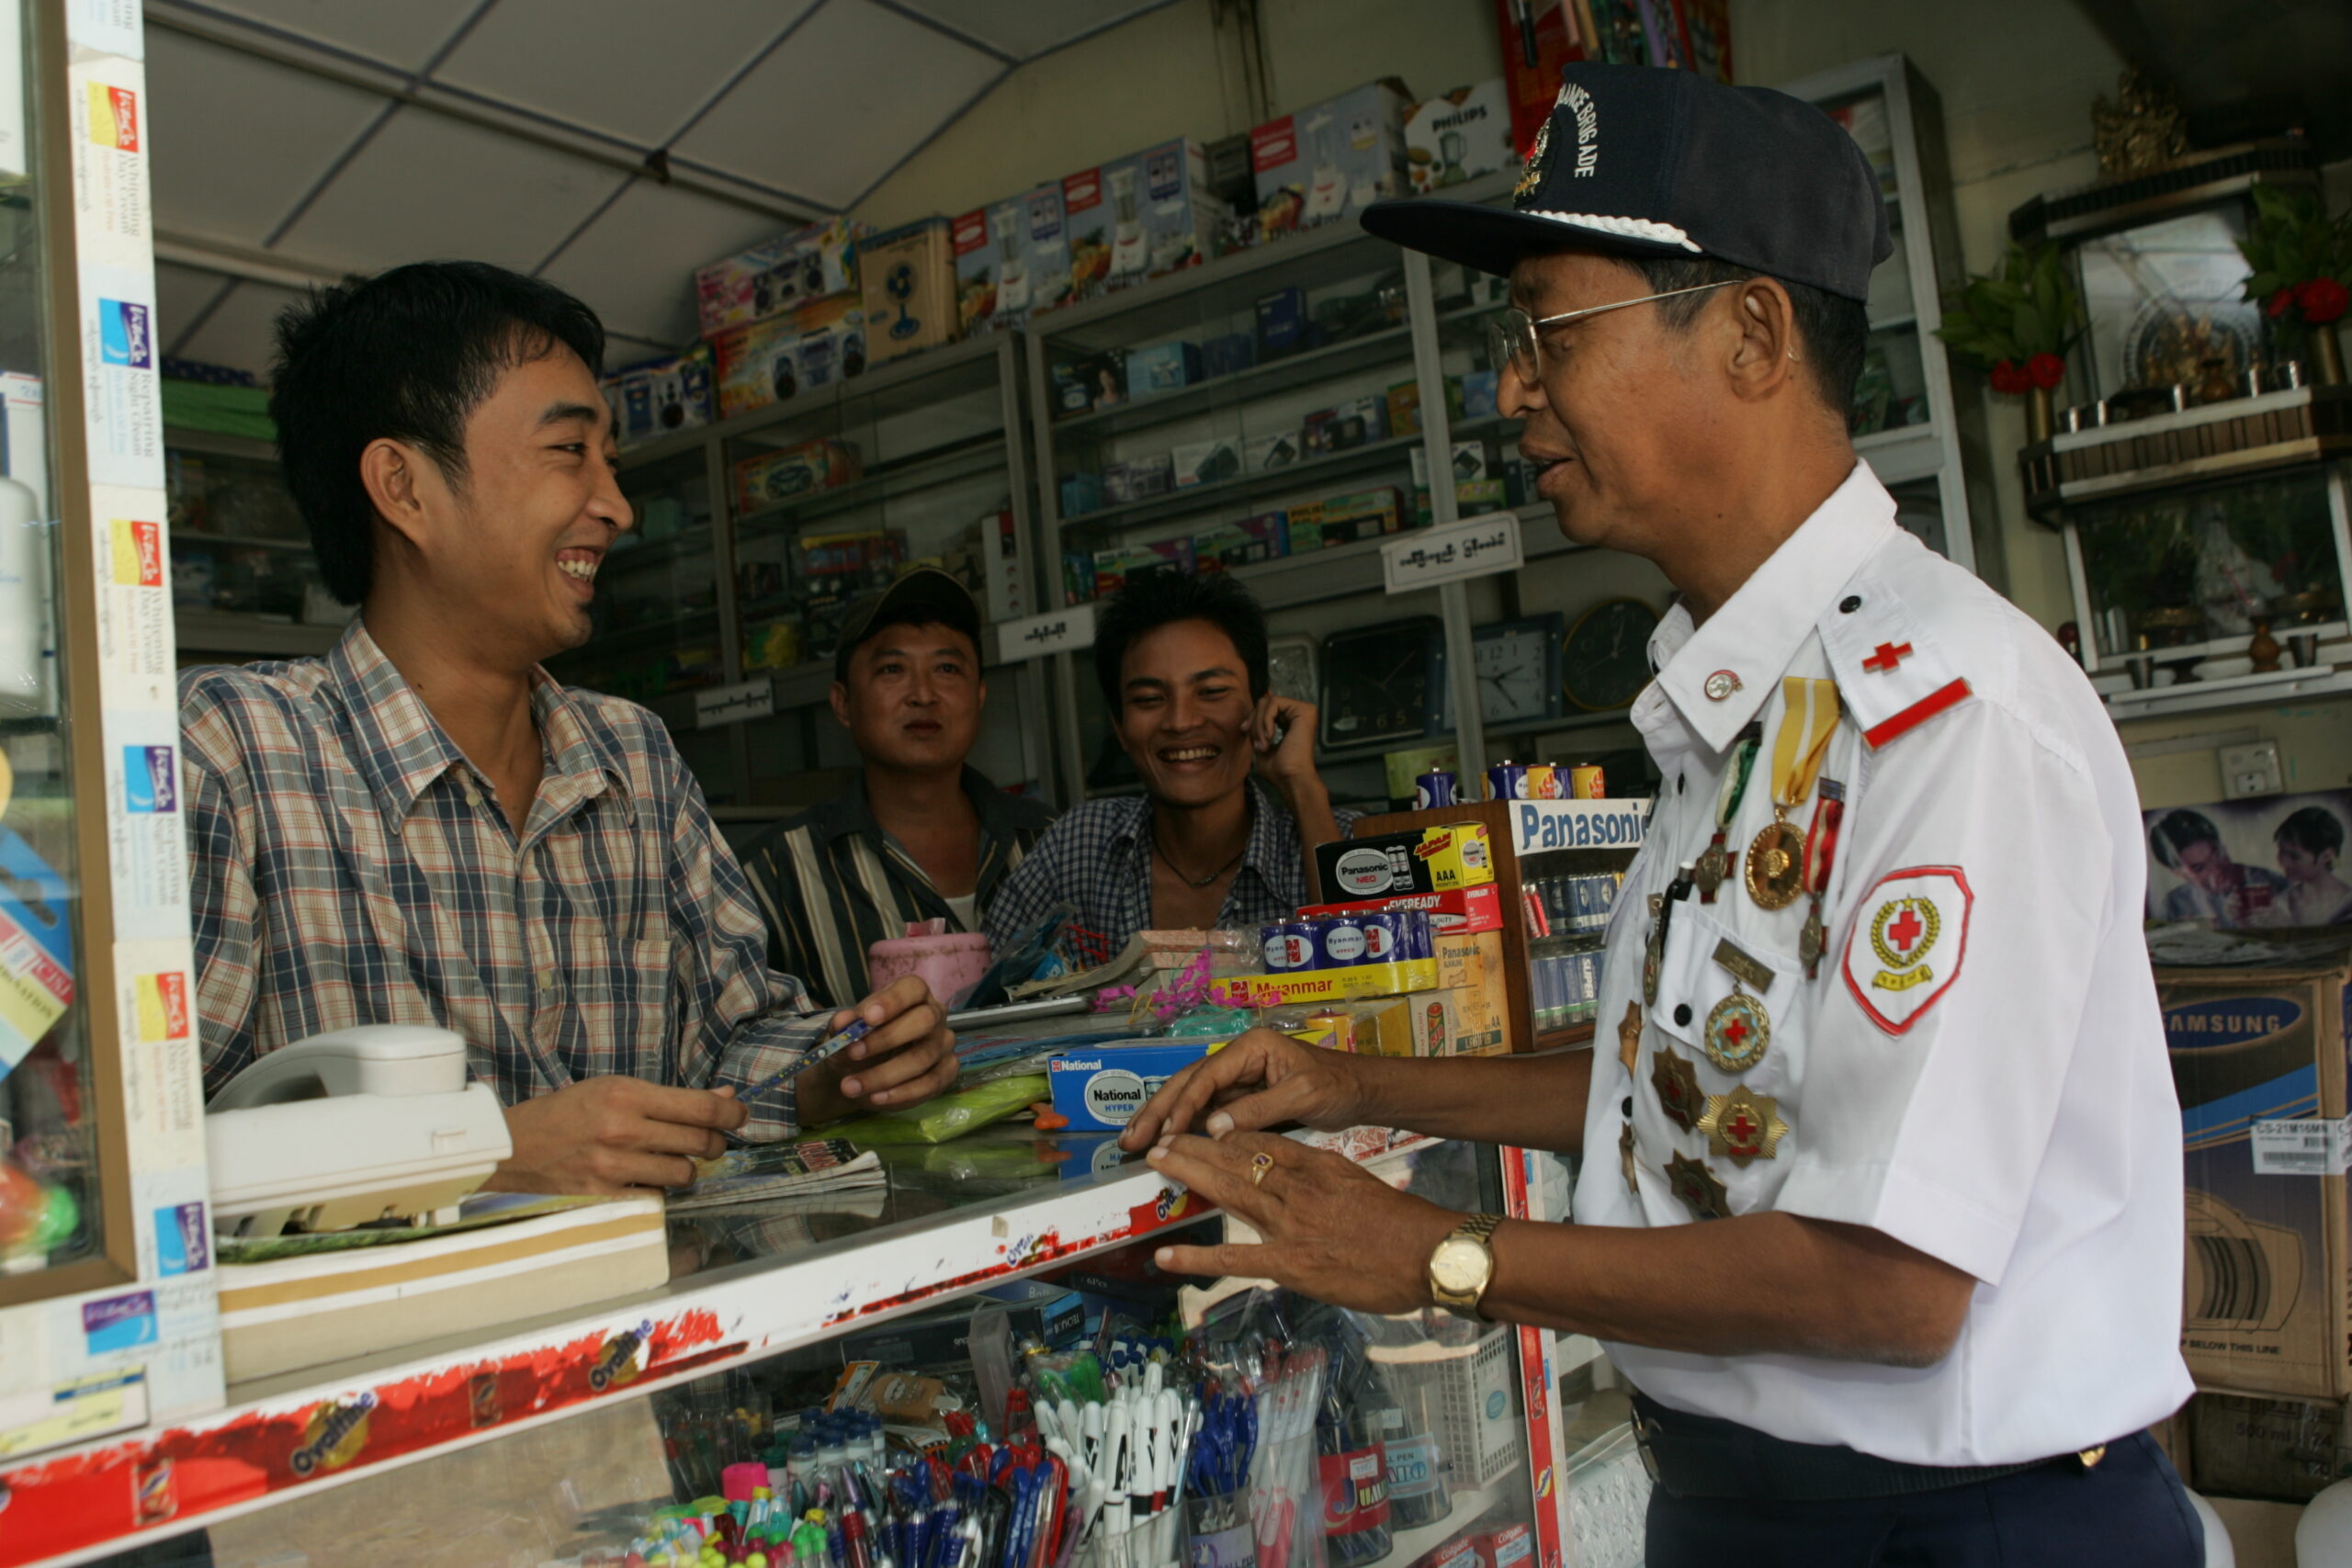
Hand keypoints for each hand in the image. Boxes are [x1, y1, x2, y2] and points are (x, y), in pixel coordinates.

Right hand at [487, 1076, 747, 1194]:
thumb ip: (671, 1098)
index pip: (700, 1108)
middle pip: (699, 1142)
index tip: (740, 1116)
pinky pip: (657, 1198)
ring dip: (687, 1169)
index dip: (731, 1114)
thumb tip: (725, 1100)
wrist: (514, 1147)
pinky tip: (648, 1179)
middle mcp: (622, 1130)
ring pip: (684, 1174)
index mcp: (625, 1095)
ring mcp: (613, 1167)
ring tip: (671, 1161)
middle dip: (713, 1143)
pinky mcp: (604, 1197)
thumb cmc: (567, 1114)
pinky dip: (660, 1190)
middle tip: (706, 1141)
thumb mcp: (615, 1089)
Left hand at [796, 975, 959, 1125]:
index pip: (912, 989)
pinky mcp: (947, 1072)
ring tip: (851, 1086)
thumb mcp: (842, 1034)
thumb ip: (842, 1026)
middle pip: (924, 1020)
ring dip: (884, 1075)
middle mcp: (934, 1015)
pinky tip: (876, 1098)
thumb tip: (843, 1022)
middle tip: (853, 1053)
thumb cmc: (856, 1043)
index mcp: (913, 995)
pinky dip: (902, 1094)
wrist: (857, 1073)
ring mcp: (943, 1045)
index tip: (867, 1018)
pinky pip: (932, 1083)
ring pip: (923, 1057)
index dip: (892, 1001)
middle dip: (887, 1038)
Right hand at [1118, 1026, 1369, 1150]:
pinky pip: (1205, 1111)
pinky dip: (1184, 1127)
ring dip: (1163, 1119)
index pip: (1207, 1076)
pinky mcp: (1240, 1096)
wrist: (1360, 1090)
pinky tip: (1165, 1144)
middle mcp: (1237, 1057)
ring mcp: (1237, 1076)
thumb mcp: (1302, 1095)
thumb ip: (1258, 1110)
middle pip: (1188, 1082)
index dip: (1183, 1106)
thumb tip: (1212, 1129)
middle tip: (1129, 1140)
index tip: (1165, 1134)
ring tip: (1133, 1143)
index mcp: (1251, 1047)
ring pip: (1191, 1097)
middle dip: (1157, 1110)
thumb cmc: (1337, 1085)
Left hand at [1145, 1132, 1458, 1313]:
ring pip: (1229, 1191)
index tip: (1197, 1127)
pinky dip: (1197, 1259)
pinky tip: (1167, 1256)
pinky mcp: (1289, 1263)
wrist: (1426, 1253)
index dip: (1223, 1134)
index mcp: (1315, 1165)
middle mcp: (1296, 1188)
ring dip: (1188, 1176)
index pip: (1260, 1141)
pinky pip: (1234, 1259)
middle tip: (1159, 1140)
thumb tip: (1294, 1171)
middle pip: (1235, 1159)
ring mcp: (1289, 1225)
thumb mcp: (1355, 1181)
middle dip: (1193, 1147)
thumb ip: (1320, 1175)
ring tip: (1156, 1166)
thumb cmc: (1399, 1223)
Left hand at [1250, 692, 1319, 787]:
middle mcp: (1299, 713)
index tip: (1244, 731)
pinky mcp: (1305, 710)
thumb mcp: (1261, 744)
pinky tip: (1270, 737)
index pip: (1265, 707)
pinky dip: (1265, 720)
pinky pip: (1274, 703)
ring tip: (1264, 744)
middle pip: (1265, 702)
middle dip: (1254, 722)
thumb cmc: (1278, 770)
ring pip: (1267, 702)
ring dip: (1259, 724)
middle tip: (1258, 744)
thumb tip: (1253, 711)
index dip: (1252, 717)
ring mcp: (1304, 710)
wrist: (1291, 779)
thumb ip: (1258, 727)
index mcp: (1291, 721)